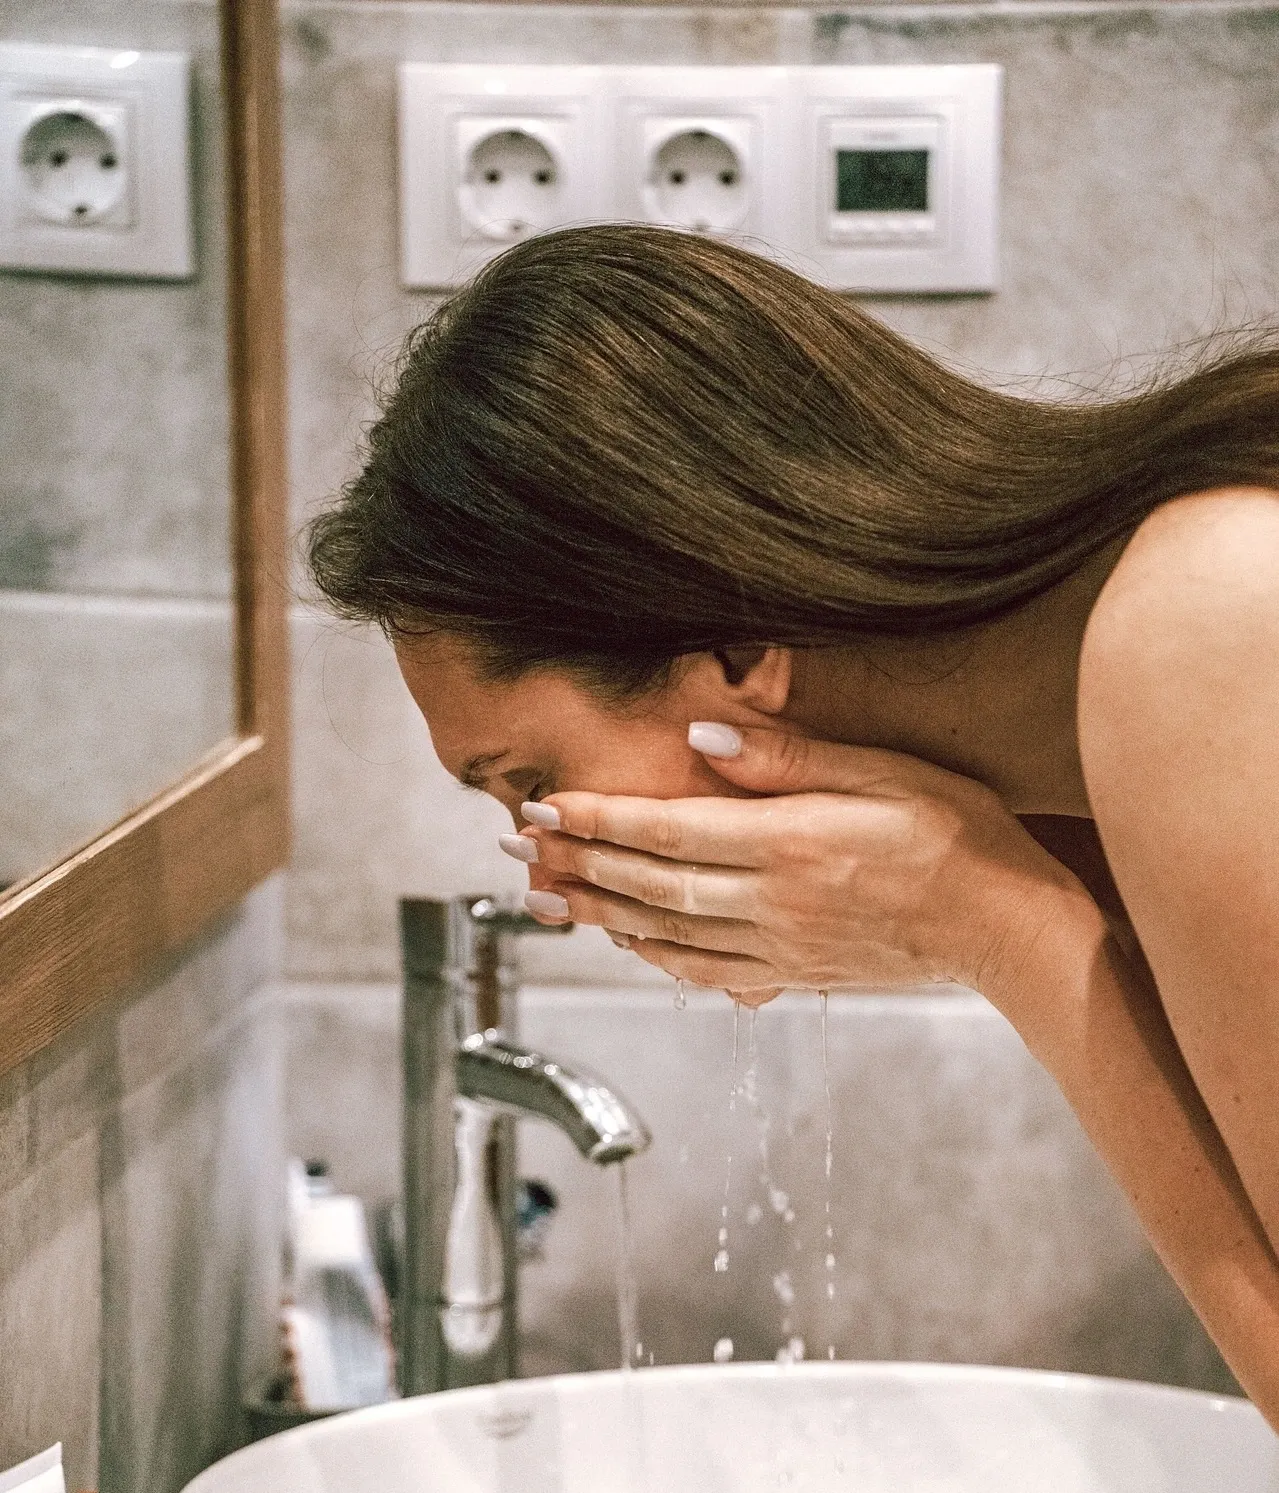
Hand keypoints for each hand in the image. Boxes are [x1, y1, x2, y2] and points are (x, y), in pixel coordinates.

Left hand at [506, 724, 1088, 1008]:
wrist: (1003, 923)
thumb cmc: (954, 832)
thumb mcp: (882, 770)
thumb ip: (788, 758)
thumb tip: (703, 741)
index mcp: (790, 844)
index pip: (669, 830)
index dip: (600, 820)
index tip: (546, 808)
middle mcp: (774, 903)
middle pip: (652, 885)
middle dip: (578, 865)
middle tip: (518, 852)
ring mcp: (781, 946)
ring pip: (668, 933)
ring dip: (599, 915)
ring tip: (546, 899)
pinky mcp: (795, 973)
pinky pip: (707, 971)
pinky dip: (655, 955)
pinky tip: (627, 942)